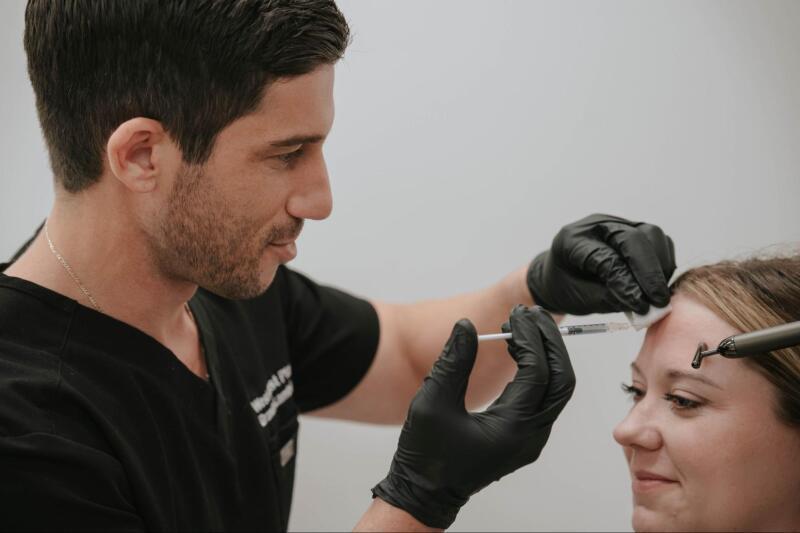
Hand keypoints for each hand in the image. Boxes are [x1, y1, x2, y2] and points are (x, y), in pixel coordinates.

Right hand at [371, 306, 574, 528]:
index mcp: (513, 429)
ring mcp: (531, 438)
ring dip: (546, 355)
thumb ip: (454, 362)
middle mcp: (531, 436)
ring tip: (525, 328)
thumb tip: (468, 327)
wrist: (425, 493)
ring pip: (556, 390)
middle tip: (530, 315)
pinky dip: (538, 370)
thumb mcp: (433, 402)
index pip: (538, 373)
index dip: (529, 339)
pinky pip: (543, 398)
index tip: (515, 316)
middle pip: (561, 381)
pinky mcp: (524, 436)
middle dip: (550, 343)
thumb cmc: (426, 456)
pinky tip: (518, 352)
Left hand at [527, 213, 675, 314]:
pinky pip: (657, 241)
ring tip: (658, 294)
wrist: (561, 275)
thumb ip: (609, 299)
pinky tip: (657, 283)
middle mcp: (596, 225)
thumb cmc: (566, 286)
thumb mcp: (579, 299)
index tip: (640, 305)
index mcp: (573, 240)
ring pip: (650, 235)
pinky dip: (662, 262)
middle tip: (658, 300)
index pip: (606, 257)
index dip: (626, 282)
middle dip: (649, 272)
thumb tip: (642, 302)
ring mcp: (616, 224)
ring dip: (659, 266)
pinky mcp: (633, 230)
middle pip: (632, 238)